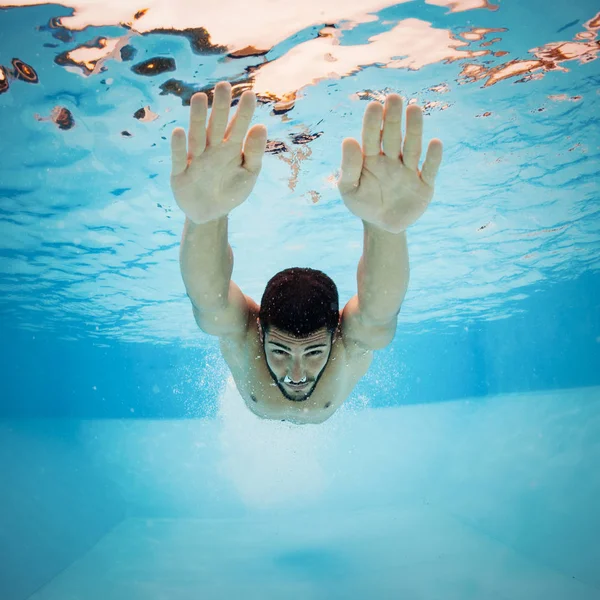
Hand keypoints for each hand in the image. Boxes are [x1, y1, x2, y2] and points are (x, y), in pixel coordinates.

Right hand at [170, 81, 266, 224]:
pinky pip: (180, 158)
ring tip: (200, 98)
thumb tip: (261, 126)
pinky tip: (179, 132)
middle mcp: (212, 149)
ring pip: (197, 136)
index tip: (250, 94)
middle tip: (223, 86)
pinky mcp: (180, 173)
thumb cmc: (231, 191)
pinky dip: (179, 147)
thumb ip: (254, 153)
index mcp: (231, 148)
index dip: (243, 112)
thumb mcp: (248, 174)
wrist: (210, 214)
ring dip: (197, 119)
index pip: (238, 127)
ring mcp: (196, 159)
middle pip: (215, 125)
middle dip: (219, 107)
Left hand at [337, 95, 442, 233]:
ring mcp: (409, 171)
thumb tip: (348, 140)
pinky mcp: (425, 185)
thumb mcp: (349, 189)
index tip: (374, 106)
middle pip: (393, 137)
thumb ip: (348, 167)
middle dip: (394, 118)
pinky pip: (429, 169)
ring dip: (414, 130)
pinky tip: (435, 143)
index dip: (373, 123)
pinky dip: (433, 158)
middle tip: (394, 98)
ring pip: (412, 147)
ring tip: (414, 109)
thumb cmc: (363, 204)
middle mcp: (392, 160)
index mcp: (371, 159)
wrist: (382, 226)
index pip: (372, 137)